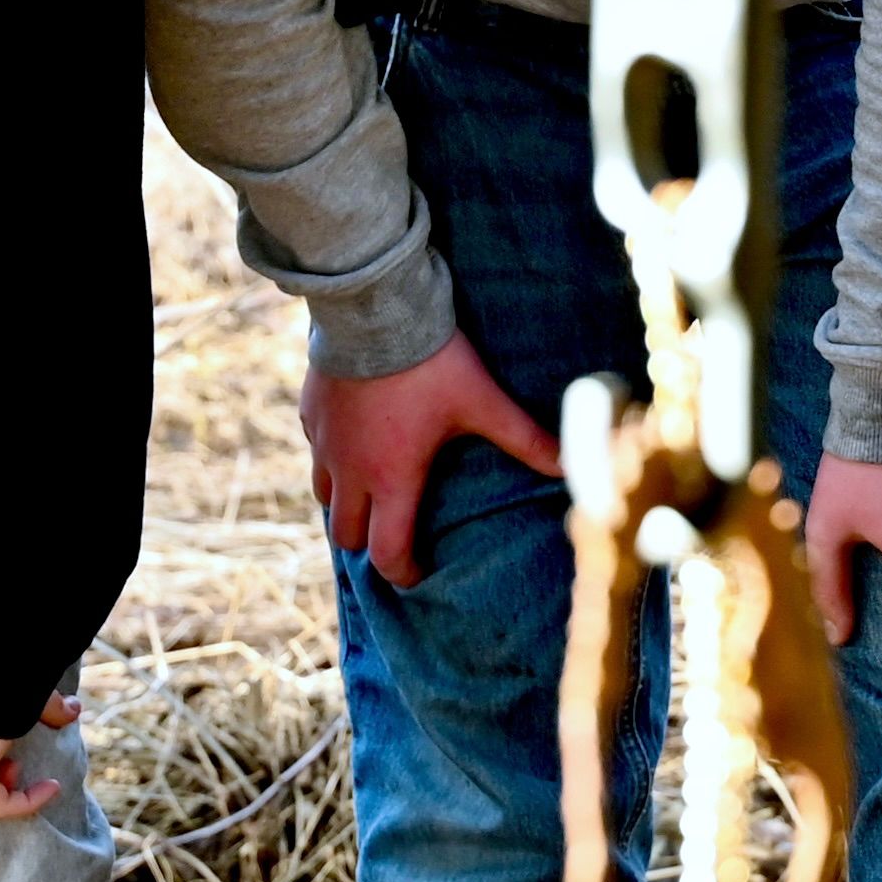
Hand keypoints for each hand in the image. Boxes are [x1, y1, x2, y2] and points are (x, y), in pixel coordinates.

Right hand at [303, 335, 561, 586]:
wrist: (374, 308)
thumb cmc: (431, 361)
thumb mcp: (483, 401)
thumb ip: (525, 438)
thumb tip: (570, 466)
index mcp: (391, 478)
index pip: (386, 553)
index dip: (403, 573)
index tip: (419, 571)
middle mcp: (350, 470)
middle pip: (346, 536)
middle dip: (371, 544)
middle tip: (396, 535)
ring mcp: (324, 443)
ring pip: (324, 496)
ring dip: (348, 504)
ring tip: (374, 493)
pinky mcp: (311, 414)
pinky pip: (316, 451)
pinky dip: (334, 459)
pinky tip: (355, 442)